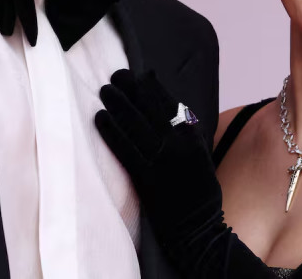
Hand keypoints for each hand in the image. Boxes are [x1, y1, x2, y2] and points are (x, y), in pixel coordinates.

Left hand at [95, 69, 222, 248]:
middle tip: (116, 75)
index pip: (170, 104)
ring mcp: (162, 161)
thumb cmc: (199, 190)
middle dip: (131, 89)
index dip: (152, 87)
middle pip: (150, 110)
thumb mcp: (202, 154)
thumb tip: (170, 107)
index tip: (140, 74)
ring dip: (118, 105)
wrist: (198, 228)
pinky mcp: (146, 178)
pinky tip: (100, 118)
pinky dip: (111, 131)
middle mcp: (178, 144)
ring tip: (104, 90)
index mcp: (193, 136)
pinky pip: (125, 149)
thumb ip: (188, 131)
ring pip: (136, 126)